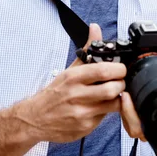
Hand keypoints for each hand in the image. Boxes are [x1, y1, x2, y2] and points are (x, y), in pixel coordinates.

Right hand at [16, 24, 126, 142]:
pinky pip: (105, 117)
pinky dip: (107, 111)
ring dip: (117, 98)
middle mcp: (77, 95)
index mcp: (74, 77)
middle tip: (119, 82)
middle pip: (112, 88)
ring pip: (113, 104)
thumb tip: (95, 28)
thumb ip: (88, 49)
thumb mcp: (70, 69)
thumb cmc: (56, 92)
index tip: (120, 69)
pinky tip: (101, 106)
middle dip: (121, 84)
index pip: (104, 70)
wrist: (35, 118)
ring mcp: (81, 113)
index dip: (119, 69)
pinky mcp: (85, 128)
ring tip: (112, 94)